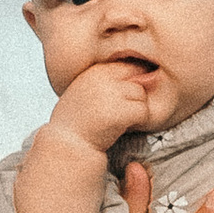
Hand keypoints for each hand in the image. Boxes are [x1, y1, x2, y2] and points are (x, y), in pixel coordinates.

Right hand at [37, 61, 159, 166]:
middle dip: (134, 96)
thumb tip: (145, 76)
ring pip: (142, 95)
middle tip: (122, 111)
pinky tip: (122, 128)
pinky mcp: (121, 112)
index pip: (128, 65)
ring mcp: (112, 94)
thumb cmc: (77, 123)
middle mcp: (103, 78)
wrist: (68, 146)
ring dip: (136, 109)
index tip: (124, 97)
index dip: (131, 81)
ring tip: (119, 120)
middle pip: (138, 78)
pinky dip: (138, 122)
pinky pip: (144, 112)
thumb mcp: (85, 92)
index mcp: (94, 71)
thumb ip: (108, 81)